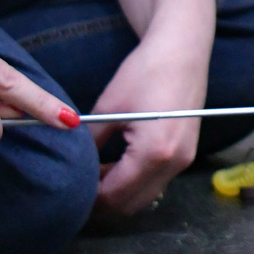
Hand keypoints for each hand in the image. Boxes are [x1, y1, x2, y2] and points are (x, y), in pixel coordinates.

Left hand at [88, 41, 210, 221]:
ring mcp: (183, 161)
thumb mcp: (108, 108)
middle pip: (130, 204)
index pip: (113, 195)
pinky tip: (115, 167)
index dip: (88, 199)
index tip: (67, 193)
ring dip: (119, 193)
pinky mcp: (186, 154)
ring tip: (93, 178)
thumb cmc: (145, 72)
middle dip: (103, 202)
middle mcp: (173, 165)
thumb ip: (89, 142)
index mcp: (153, 154)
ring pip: (144, 196)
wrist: (183, 50)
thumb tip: (71, 164)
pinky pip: (156, 182)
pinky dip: (134, 182)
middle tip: (76, 190)